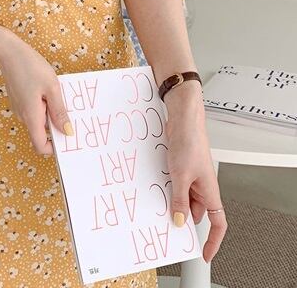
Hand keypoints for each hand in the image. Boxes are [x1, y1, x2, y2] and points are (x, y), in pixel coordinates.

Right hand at [0, 33, 73, 153]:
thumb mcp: (52, 87)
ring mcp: (19, 107)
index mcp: (31, 116)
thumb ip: (59, 111)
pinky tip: (48, 89)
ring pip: (38, 119)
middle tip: (69, 109)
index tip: (67, 137)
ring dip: (50, 112)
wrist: (8, 50)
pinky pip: (33, 109)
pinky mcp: (18, 99)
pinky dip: (43, 104)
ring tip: (58, 94)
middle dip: (56, 126)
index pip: (41, 146)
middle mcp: (22, 116)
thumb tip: (67, 132)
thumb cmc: (31, 66)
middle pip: (41, 133)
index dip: (54, 148)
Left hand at [164, 82, 227, 262]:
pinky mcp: (180, 168)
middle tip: (168, 228)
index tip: (204, 253)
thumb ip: (180, 200)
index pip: (218, 223)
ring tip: (157, 205)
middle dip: (183, 220)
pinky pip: (174, 185)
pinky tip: (155, 188)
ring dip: (172, 202)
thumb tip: (180, 221)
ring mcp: (191, 177)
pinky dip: (166, 189)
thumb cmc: (189, 142)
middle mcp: (203, 186)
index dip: (213, 241)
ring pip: (182, 198)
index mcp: (210, 191)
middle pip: (195, 212)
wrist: (182, 119)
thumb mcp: (181, 176)